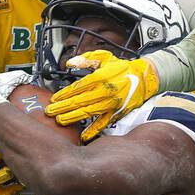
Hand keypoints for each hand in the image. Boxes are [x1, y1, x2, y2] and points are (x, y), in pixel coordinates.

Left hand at [45, 51, 159, 140]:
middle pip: (80, 101)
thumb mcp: (104, 58)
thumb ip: (86, 59)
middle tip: (50, 112)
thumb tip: (69, 63)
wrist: (144, 78)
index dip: (64, 94)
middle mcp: (106, 91)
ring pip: (88, 112)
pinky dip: (93, 131)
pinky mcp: (117, 113)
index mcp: (101, 77)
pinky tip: (83, 136)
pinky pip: (103, 124)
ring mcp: (111, 104)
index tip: (54, 99)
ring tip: (60, 121)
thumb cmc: (123, 68)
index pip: (78, 87)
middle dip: (63, 107)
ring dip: (73, 117)